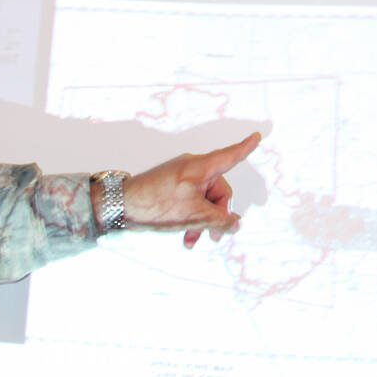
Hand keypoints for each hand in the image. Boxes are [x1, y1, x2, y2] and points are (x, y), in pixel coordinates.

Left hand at [121, 132, 260, 248]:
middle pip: (218, 191)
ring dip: (202, 222)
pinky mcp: (169, 186)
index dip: (245, 148)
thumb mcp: (195, 216)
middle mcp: (191, 168)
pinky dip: (190, 217)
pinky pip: (188, 201)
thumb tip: (235, 224)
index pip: (229, 156)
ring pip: (202, 200)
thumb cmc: (156, 205)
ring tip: (194, 240)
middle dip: (217, 215)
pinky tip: (185, 238)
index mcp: (200, 167)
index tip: (257, 136)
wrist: (119, 205)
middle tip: (215, 237)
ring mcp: (179, 177)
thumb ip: (221, 220)